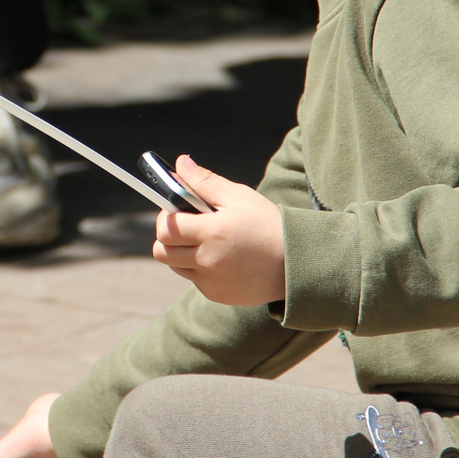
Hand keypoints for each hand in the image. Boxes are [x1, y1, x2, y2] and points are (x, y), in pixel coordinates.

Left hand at [152, 155, 286, 305]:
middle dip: (168, 235)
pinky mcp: (217, 295)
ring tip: (205, 239)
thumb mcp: (239, 196)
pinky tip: (220, 257)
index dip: (165, 215)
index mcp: (212, 233)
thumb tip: (179, 163)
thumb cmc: (267, 224)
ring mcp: (211, 282)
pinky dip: (199, 267)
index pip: (166, 228)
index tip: (176, 207)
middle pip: (161, 251)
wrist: (296, 263)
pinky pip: (194, 279)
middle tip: (187, 224)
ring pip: (175, 266)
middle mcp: (208, 261)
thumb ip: (204, 181)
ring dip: (181, 252)